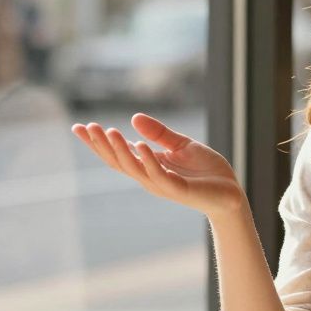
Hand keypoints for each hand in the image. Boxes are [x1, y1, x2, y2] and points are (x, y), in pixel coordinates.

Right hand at [72, 113, 245, 216]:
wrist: (231, 193)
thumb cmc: (207, 172)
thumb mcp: (181, 145)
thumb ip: (159, 134)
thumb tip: (133, 117)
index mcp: (149, 167)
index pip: (117, 154)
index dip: (98, 142)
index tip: (78, 127)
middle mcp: (150, 177)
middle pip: (118, 162)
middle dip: (101, 146)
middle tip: (85, 127)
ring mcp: (162, 185)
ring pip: (134, 168)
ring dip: (120, 150)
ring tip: (108, 131)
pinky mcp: (178, 189)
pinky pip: (159, 175)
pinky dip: (148, 161)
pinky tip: (140, 146)